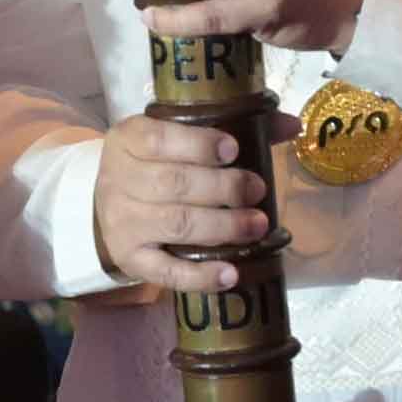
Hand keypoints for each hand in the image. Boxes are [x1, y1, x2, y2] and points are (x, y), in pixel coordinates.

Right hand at [91, 110, 269, 281]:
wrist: (109, 206)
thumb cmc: (155, 164)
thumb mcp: (176, 137)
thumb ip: (232, 127)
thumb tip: (293, 126)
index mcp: (128, 140)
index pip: (158, 139)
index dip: (198, 145)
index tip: (234, 150)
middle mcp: (118, 179)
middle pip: (174, 184)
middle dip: (223, 188)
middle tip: (257, 190)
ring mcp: (122, 223)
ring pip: (176, 224)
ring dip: (223, 226)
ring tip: (257, 225)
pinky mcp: (131, 260)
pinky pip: (167, 271)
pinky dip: (201, 275)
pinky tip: (231, 273)